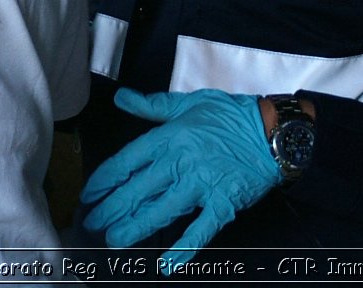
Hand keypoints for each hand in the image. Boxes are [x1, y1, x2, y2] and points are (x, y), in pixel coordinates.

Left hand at [80, 88, 280, 270]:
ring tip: (115, 240)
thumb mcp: (188, 103)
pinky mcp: (222, 202)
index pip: (127, 161)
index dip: (104, 180)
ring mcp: (201, 184)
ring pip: (161, 211)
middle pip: (137, 190)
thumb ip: (152, 105)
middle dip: (111, 209)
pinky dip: (183, 248)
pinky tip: (166, 264)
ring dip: (136, 228)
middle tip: (92, 224)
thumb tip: (121, 98)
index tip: (89, 194)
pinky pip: (200, 229)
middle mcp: (180, 162)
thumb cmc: (230, 114)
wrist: (273, 131)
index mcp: (169, 137)